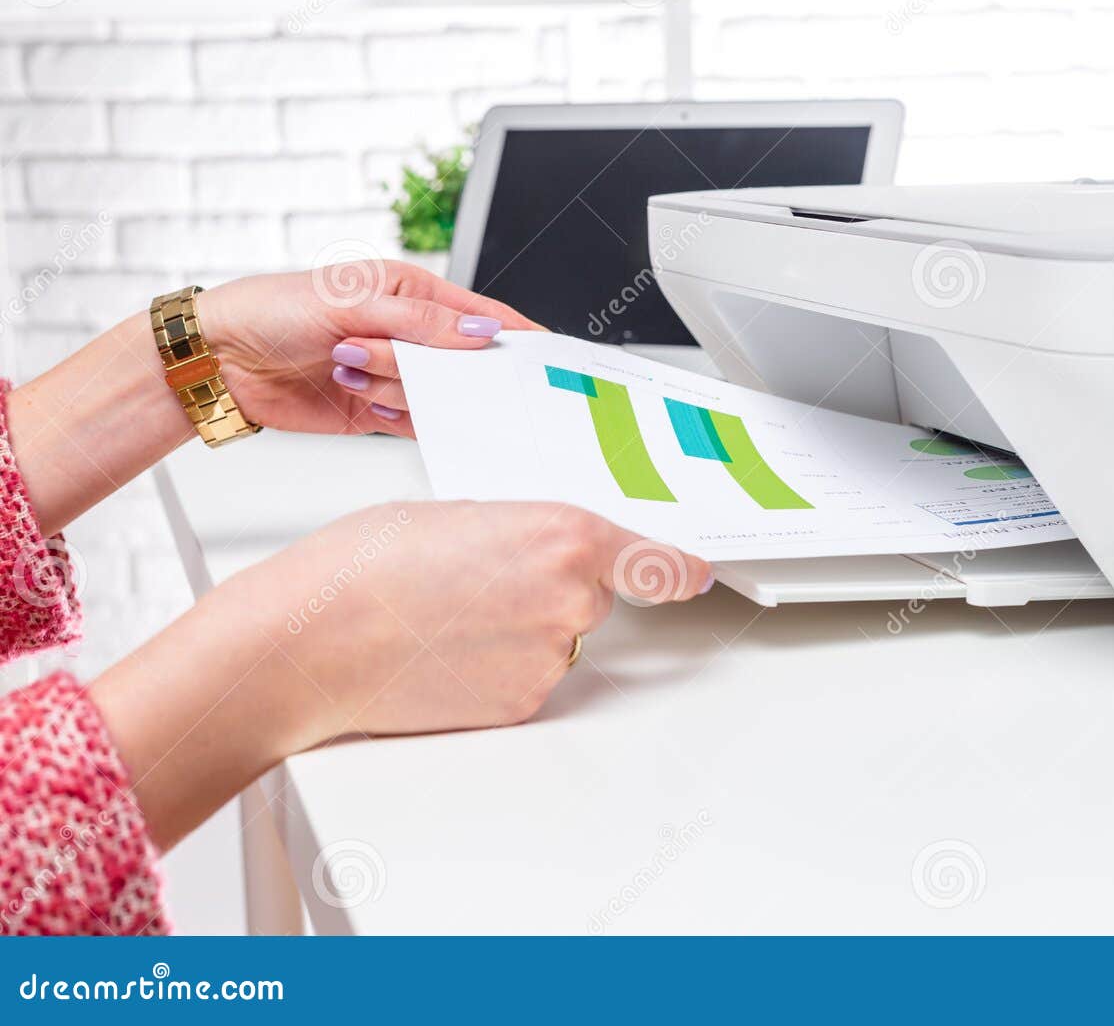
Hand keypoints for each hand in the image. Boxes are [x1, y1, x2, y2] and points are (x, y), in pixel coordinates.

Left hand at [198, 261, 538, 437]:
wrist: (218, 360)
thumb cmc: (271, 310)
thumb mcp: (349, 302)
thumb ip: (419, 322)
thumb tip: (480, 333)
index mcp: (411, 292)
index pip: (479, 315)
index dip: (514, 332)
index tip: (545, 351)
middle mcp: (408, 334)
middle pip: (460, 362)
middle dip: (434, 366)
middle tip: (388, 358)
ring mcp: (394, 374)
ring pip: (434, 395)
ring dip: (394, 387)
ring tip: (347, 368)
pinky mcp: (376, 410)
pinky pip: (411, 422)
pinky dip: (393, 416)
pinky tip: (363, 403)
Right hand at [245, 500, 712, 738]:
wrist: (314, 640)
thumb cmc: (366, 566)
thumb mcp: (462, 514)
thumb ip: (524, 530)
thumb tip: (542, 551)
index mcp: (563, 536)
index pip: (655, 560)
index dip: (677, 569)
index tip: (694, 574)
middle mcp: (570, 600)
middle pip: (593, 593)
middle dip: (553, 586)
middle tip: (482, 580)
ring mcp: (549, 658)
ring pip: (558, 637)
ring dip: (522, 627)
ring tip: (449, 616)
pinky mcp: (522, 705)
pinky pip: (529, 677)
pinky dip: (499, 666)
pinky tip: (447, 650)